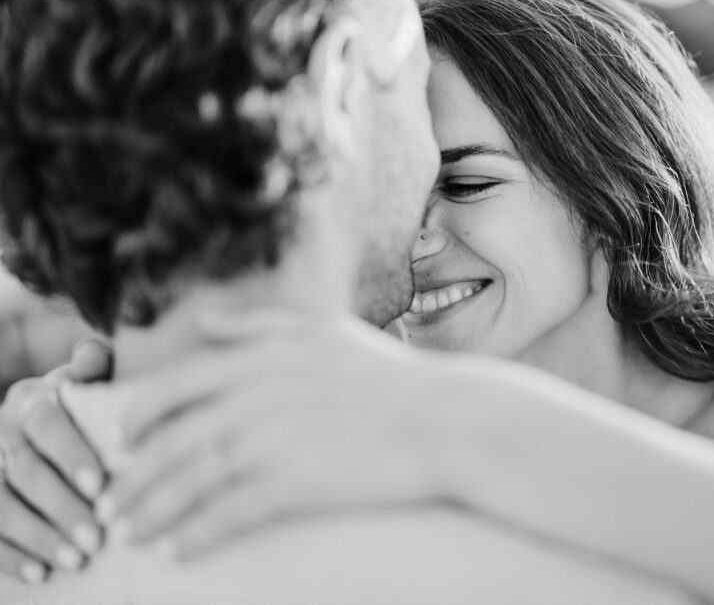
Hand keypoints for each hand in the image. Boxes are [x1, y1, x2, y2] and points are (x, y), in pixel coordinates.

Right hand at [0, 339, 110, 583]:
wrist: (29, 427)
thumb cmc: (75, 409)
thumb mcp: (83, 386)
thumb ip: (94, 371)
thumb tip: (95, 355)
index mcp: (32, 400)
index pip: (45, 423)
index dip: (70, 454)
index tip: (100, 485)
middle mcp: (0, 430)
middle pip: (25, 471)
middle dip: (62, 507)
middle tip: (97, 538)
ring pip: (1, 503)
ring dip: (38, 536)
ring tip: (76, 561)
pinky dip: (9, 556)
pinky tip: (39, 574)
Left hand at [96, 316, 456, 559]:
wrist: (445, 419)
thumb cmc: (389, 376)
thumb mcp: (323, 333)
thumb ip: (258, 325)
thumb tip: (204, 319)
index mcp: (262, 356)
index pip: (176, 385)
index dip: (139, 418)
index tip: (123, 444)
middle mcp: (259, 393)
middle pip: (174, 440)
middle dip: (135, 477)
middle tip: (113, 503)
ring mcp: (276, 438)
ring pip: (192, 480)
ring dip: (156, 511)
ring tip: (133, 532)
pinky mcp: (296, 480)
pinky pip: (229, 512)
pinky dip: (196, 533)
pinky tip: (179, 550)